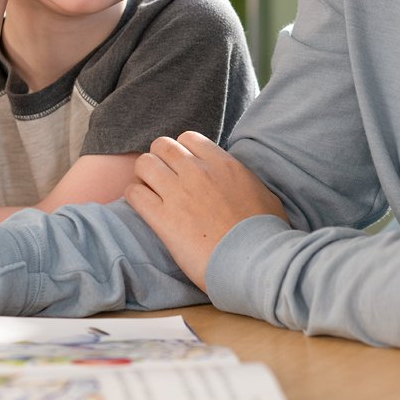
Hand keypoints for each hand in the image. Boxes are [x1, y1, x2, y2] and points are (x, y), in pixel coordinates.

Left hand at [126, 132, 286, 290]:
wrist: (255, 261)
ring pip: (144, 164)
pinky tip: (143, 207)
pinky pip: (134, 193)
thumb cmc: (265, 234)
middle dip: (159, 159)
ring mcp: (177, 193)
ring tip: (150, 191)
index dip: (182, 151)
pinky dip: (135, 197)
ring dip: (144, 176)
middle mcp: (197, 171)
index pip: (188, 138)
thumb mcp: (264, 195)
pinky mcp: (162, 218)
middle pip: (162, 146)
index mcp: (222, 163)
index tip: (182, 166)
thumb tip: (240, 182)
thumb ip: (244, 180)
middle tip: (163, 178)